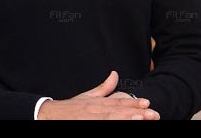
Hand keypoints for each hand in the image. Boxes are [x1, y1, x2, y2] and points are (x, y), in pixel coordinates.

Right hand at [37, 71, 159, 119]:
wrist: (47, 115)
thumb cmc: (69, 109)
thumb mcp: (86, 97)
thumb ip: (103, 88)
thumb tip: (115, 74)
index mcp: (97, 102)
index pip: (119, 102)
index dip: (134, 102)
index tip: (148, 103)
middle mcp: (94, 109)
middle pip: (118, 110)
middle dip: (137, 112)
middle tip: (153, 114)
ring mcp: (89, 119)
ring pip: (110, 118)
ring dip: (126, 118)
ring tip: (141, 119)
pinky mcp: (85, 125)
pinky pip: (99, 125)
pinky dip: (110, 125)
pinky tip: (119, 125)